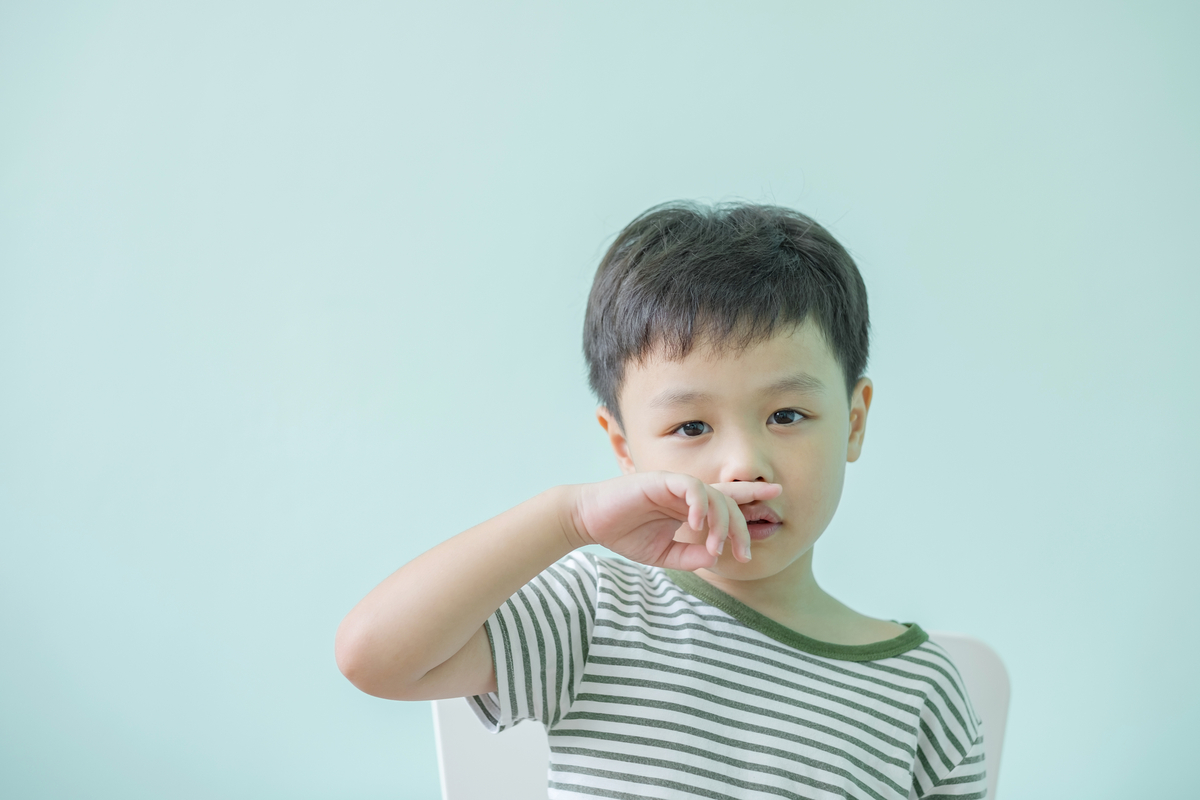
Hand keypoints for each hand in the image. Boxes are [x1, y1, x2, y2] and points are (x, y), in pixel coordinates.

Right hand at [565, 472, 782, 571]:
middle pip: (728, 503)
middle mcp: (686, 493)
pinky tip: (696, 525)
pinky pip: (691, 487)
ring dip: (720, 524)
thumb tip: (713, 559)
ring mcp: (675, 485)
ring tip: (715, 547)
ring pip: (714, 497)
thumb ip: (688, 557)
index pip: (727, 499)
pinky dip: (699, 505)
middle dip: (742, 528)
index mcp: (689, 507)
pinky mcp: (660, 480)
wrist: (589, 521)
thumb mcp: (662, 555)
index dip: (752, 496)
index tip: (776, 499)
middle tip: (744, 554)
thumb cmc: (623, 534)